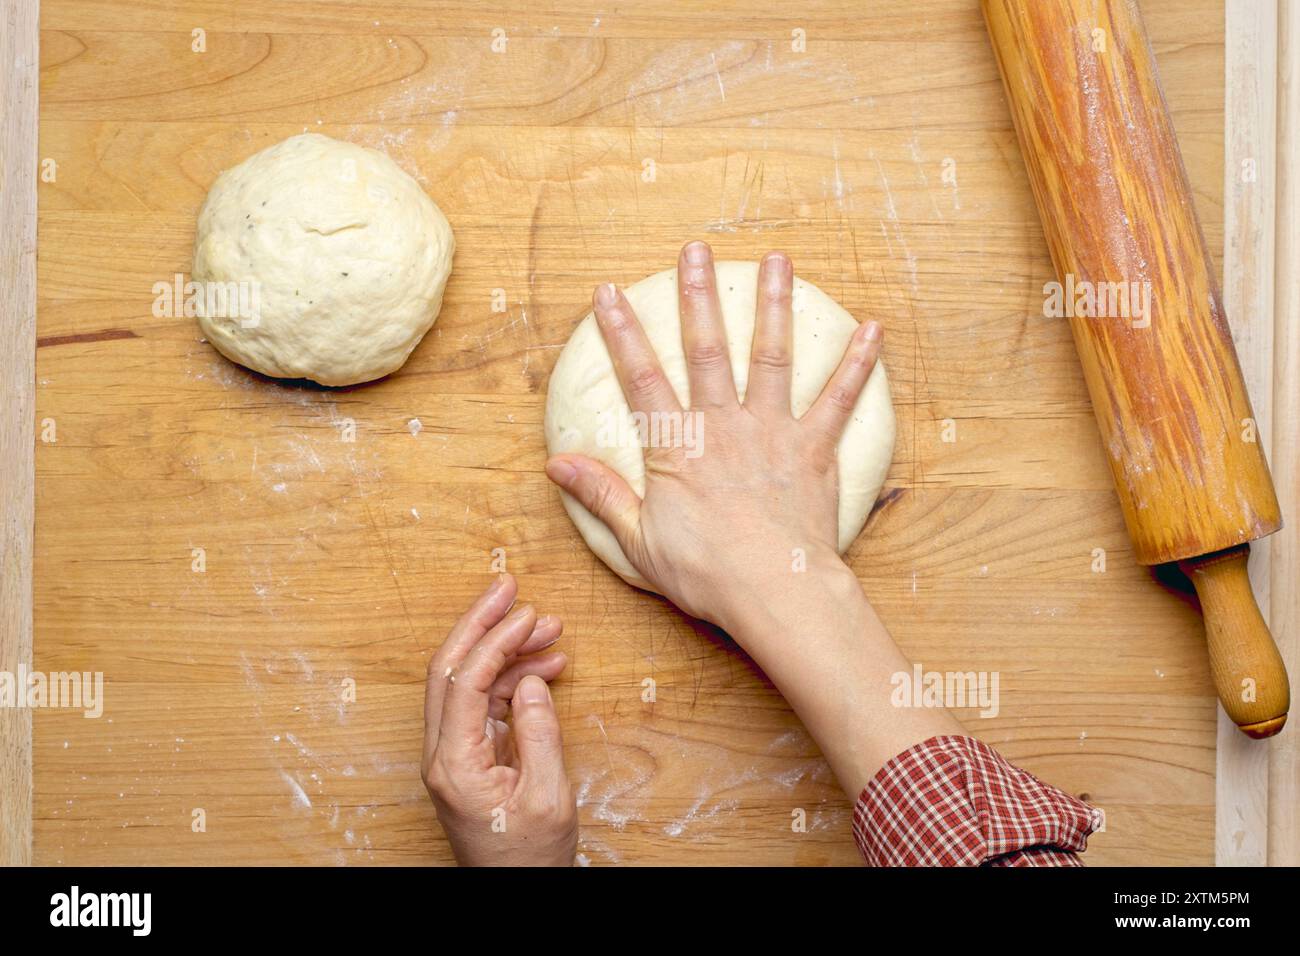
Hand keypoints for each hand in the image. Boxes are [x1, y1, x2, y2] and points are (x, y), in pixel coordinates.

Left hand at [421, 574, 576, 865]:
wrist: (518, 894)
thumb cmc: (530, 859)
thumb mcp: (548, 797)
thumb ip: (540, 735)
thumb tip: (533, 679)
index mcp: (453, 764)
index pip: (464, 682)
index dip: (495, 640)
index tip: (526, 613)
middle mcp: (443, 755)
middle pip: (450, 669)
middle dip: (480, 623)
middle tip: (510, 587)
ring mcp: (452, 755)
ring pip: (468, 682)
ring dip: (506, 650)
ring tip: (550, 628)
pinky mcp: (469, 757)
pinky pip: (484, 702)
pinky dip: (513, 678)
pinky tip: (546, 665)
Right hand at [544, 241, 881, 627]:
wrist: (775, 591)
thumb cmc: (706, 573)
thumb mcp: (638, 540)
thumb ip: (601, 494)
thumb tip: (556, 463)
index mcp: (677, 447)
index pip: (642, 377)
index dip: (622, 332)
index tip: (608, 293)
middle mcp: (724, 425)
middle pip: (707, 349)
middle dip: (698, 296)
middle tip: (695, 251)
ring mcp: (773, 431)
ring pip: (771, 356)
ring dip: (772, 305)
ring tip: (777, 261)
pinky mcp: (815, 449)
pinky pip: (839, 399)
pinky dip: (857, 364)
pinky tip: (872, 329)